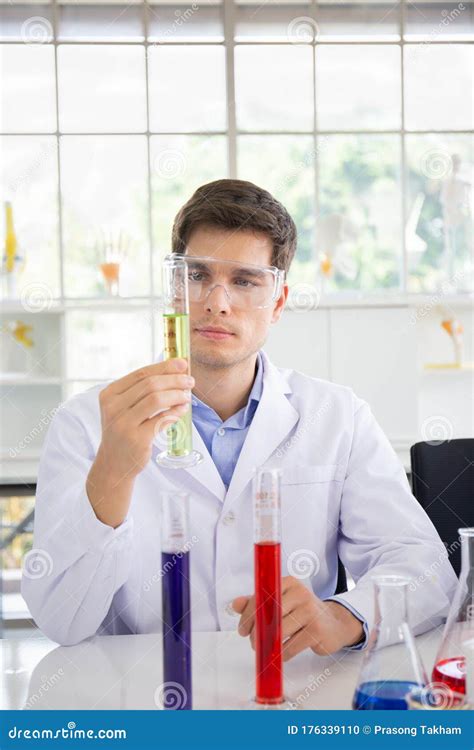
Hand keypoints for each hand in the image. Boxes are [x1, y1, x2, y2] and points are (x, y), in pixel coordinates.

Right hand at [95, 358, 192, 479]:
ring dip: (176, 395)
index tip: (182, 363)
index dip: (164, 367)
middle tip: (190, 381)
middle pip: (150, 384)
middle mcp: (113, 408)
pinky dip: (175, 412)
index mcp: (109, 395)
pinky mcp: (136, 439)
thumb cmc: (123, 432)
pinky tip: (182, 409)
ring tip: (187, 395)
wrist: (113, 464)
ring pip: (156, 399)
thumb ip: (142, 392)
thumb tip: (175, 371)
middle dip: (174, 380)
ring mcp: (123, 424)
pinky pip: (161, 419)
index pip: (140, 374)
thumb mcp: (123, 409)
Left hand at [232, 576, 363, 660]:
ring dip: (268, 645)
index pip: (262, 596)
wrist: (335, 623)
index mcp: (289, 583)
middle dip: (256, 632)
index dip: (248, 615)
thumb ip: (258, 603)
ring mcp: (310, 611)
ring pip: (279, 632)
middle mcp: (301, 593)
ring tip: (266, 649)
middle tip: (252, 642)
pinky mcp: (317, 631)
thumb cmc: (303, 612)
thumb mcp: (282, 602)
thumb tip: (235, 604)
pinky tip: (281, 654)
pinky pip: (291, 647)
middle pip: (269, 614)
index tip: (242, 629)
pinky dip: (282, 654)